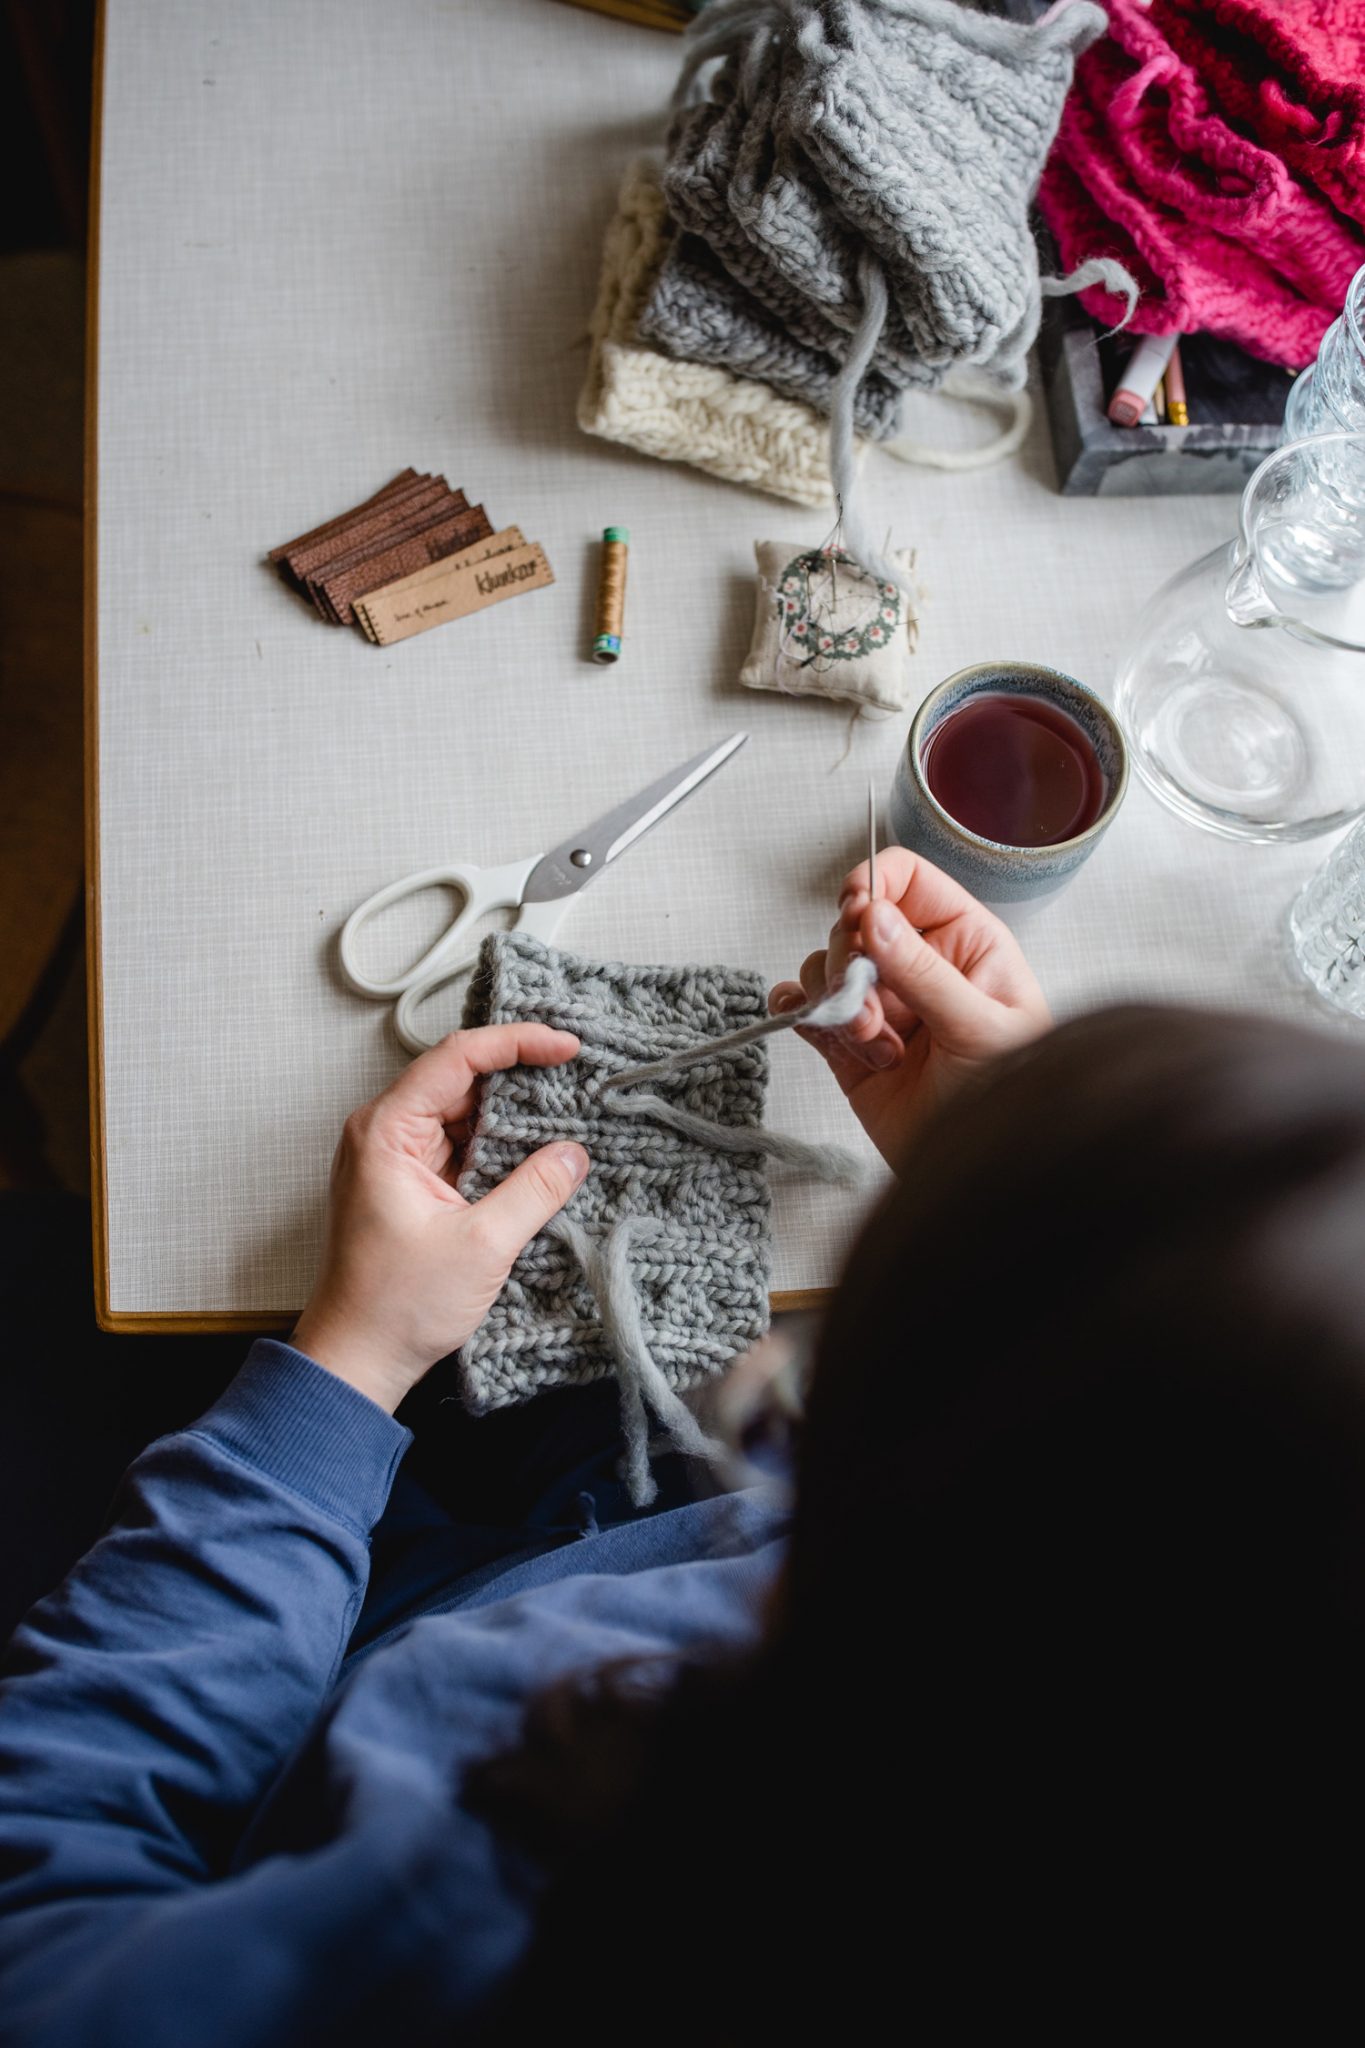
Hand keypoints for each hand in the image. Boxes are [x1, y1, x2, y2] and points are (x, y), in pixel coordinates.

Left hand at [291, 1025, 587, 1412]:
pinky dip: (500, 1144)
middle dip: (520, 1074)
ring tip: (571, 1106)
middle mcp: (385, 1134)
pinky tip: (540, 1149)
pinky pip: (461, 1146)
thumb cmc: (397, 1305)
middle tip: (578, 1072)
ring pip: (463, 1112)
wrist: (357, 1359)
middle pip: (460, 1079)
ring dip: (513, 1112)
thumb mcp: (481, 1245)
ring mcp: (397, 1160)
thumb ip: (533, 1190)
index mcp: (386, 1132)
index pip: (456, 1058)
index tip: (566, 1047)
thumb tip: (574, 1153)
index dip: (515, 1043)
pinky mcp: (412, 1185)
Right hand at [768, 850, 1050, 1165]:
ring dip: (837, 1003)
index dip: (874, 883)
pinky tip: (822, 1029)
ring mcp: (883, 1003)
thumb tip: (876, 917)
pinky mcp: (850, 1043)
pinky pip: (807, 1008)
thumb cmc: (1013, 1098)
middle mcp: (920, 965)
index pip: (910, 879)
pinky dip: (802, 1013)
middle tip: (871, 1004)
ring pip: (825, 967)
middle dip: (852, 962)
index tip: (856, 912)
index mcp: (965, 943)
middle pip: (854, 924)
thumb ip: (926, 973)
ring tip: (876, 1045)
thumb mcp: (981, 1029)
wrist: (988, 1174)